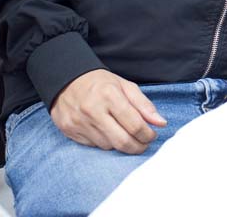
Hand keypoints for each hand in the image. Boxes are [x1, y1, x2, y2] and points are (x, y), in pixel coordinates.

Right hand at [50, 69, 167, 153]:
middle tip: (143, 144)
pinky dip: (104, 142)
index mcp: (109, 95)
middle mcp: (93, 110)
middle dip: (138, 147)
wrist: (66, 80)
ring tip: (124, 134)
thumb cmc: (100, 83)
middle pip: (123, 141)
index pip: (135, 125)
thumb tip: (161, 123)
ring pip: (108, 146)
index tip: (152, 135)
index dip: (148, 134)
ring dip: (120, 144)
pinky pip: (93, 146)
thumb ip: (144, 105)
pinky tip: (106, 132)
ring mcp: (79, 122)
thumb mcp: (125, 86)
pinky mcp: (69, 130)